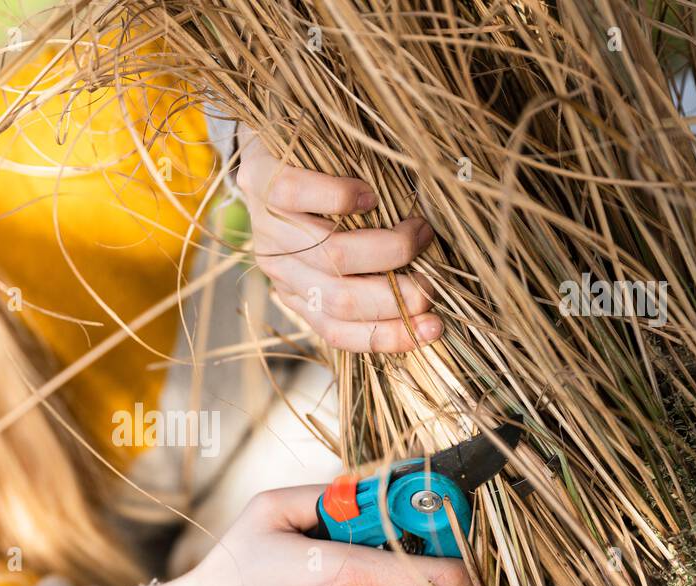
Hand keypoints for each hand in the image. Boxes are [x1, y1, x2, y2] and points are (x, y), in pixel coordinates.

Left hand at [234, 124, 441, 352]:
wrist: (269, 138)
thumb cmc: (327, 195)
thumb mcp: (349, 240)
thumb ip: (375, 269)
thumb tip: (431, 296)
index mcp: (299, 291)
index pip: (337, 330)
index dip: (388, 336)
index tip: (436, 326)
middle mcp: (280, 267)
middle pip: (338, 299)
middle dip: (396, 297)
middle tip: (433, 281)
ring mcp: (266, 226)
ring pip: (328, 255)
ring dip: (385, 248)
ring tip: (418, 231)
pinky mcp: (259, 181)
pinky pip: (295, 195)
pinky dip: (339, 197)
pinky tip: (368, 195)